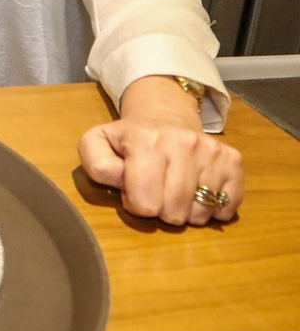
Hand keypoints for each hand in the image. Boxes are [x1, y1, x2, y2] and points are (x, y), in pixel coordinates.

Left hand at [78, 75, 242, 225]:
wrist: (164, 116)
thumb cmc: (128, 139)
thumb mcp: (97, 143)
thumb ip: (97, 165)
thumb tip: (121, 179)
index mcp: (146, 141)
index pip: (145, 204)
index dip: (136, 203)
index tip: (134, 188)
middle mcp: (184, 143)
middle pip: (174, 213)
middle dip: (160, 210)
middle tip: (155, 190)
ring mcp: (212, 151)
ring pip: (201, 214)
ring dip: (186, 211)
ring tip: (174, 190)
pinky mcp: (233, 161)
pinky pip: (227, 207)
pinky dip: (212, 209)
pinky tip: (198, 191)